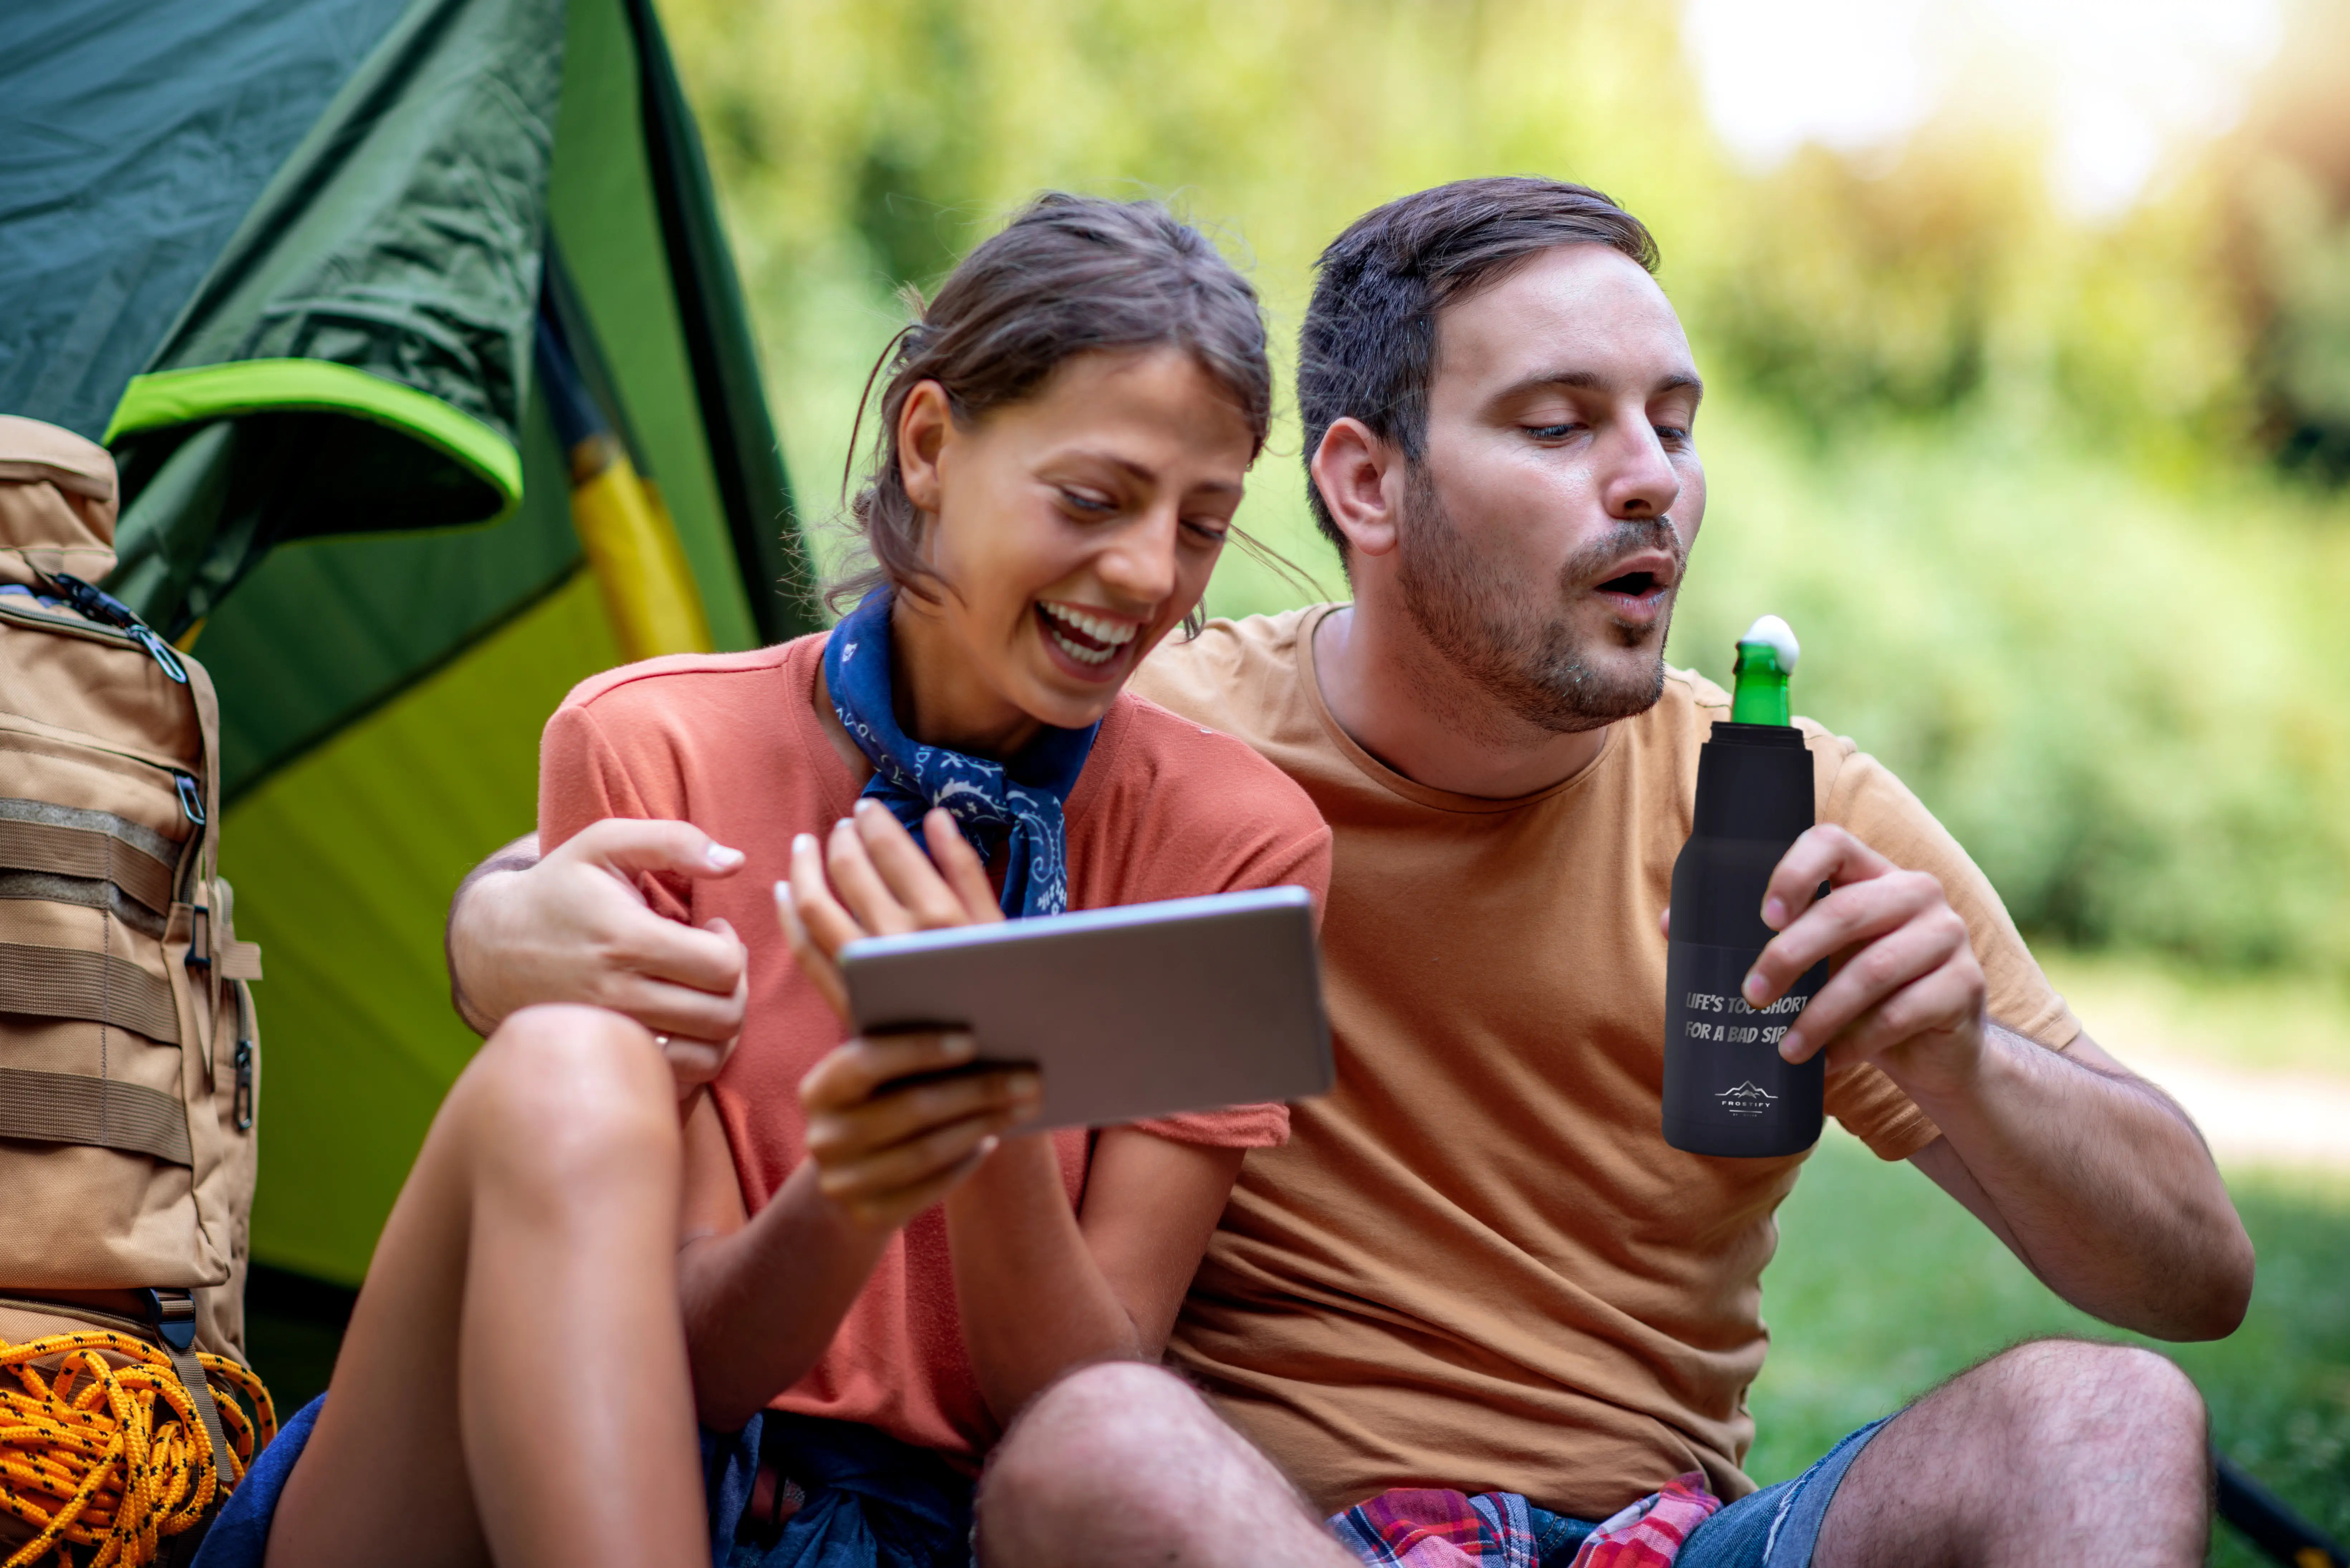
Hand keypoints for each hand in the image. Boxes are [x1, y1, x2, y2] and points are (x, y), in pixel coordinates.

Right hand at [448, 821, 749, 1090]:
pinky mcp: (606, 1058)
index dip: (731, 946)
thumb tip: (736, 862)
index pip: (721, 967)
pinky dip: (697, 1056)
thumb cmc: (561, 887)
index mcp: (626, 940)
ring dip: (722, 1024)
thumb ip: (674, 841)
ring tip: (702, 992)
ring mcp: (612, 1034)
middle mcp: (618, 995)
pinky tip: (683, 1022)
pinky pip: (679, 1078)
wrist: (493, 945)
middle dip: (734, 986)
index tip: (711, 930)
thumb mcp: (606, 843)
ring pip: (708, 1056)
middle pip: (722, 1016)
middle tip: (712, 962)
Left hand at [774, 798, 1001, 1018]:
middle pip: (849, 870)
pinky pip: (804, 950)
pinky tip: (785, 892)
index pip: (890, 848)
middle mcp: (896, 940)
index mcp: (940, 917)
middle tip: (842, 825)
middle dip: (840, 838)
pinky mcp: (846, 1001)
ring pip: (815, 905)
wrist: (987, 1069)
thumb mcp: (997, 927)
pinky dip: (788, 916)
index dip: (874, 821)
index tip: (868, 807)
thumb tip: (936, 816)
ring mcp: (866, 973)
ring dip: (804, 868)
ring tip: (805, 846)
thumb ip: (965, 869)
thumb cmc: (1003, 991)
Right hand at [799, 1030, 1040, 1229]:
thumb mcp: (879, 1076)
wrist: (853, 1172)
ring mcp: (841, 1183)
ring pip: (925, 1152)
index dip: (918, 1049)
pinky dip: (965, 1163)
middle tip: (1029, 1078)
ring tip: (1023, 1106)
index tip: (972, 1040)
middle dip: (976, 1090)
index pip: (866, 1061)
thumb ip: (905, 1049)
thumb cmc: (880, 1102)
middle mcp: (824, 1138)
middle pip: (909, 1108)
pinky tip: (991, 1140)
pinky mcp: (868, 1216)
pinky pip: (929, 1189)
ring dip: (981, 1125)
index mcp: (819, 1089)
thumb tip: (974, 1027)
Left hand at [1739, 824, 1988, 1097]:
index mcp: (1872, 872)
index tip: (1762, 917)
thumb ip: (1760, 937)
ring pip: (1873, 970)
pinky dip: (1857, 1043)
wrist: (1933, 1048)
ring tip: (1786, 1049)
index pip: (1832, 842)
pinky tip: (1829, 1062)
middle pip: (1846, 912)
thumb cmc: (1856, 993)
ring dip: (1819, 1015)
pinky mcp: (1965, 986)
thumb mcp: (1814, 960)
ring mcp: (1947, 936)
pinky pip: (1902, 1013)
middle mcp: (1915, 892)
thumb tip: (1676, 924)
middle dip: (1789, 957)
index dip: (1793, 872)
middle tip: (1751, 997)